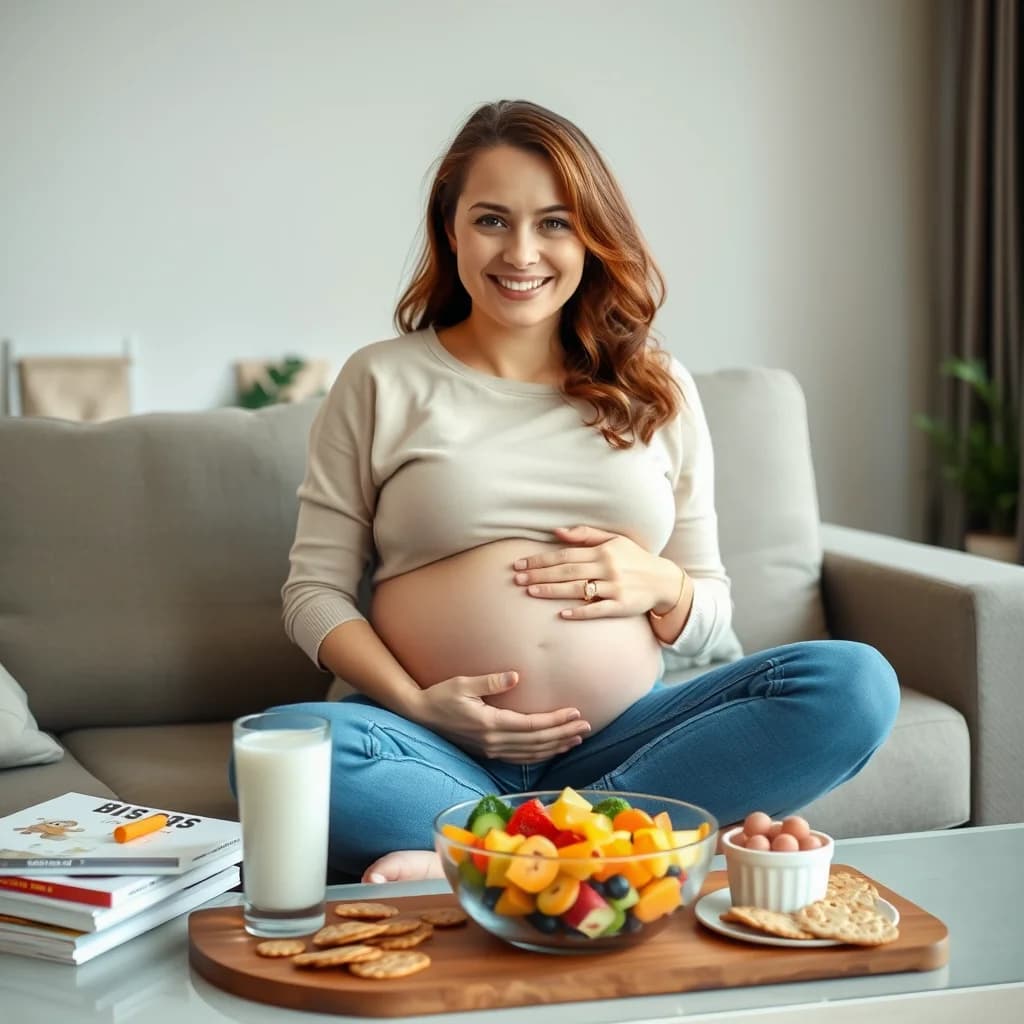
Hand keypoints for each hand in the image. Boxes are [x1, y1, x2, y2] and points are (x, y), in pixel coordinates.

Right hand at [407, 670, 591, 763]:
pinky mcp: (488, 752)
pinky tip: (552, 749)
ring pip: (532, 753)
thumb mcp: (463, 683)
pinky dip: (540, 754)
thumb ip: (490, 681)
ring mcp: (491, 750)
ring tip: (577, 738)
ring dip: (556, 746)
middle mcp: (493, 741)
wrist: (420, 715)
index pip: (532, 725)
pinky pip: (521, 757)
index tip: (576, 713)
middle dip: (564, 734)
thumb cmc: (441, 695)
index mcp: (489, 724)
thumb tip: (516, 676)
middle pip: (537, 742)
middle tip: (587, 727)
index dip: (556, 721)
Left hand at [513, 525, 683, 618]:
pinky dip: (580, 612)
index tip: (521, 563)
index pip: (565, 554)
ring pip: (578, 589)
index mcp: (603, 551)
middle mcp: (607, 568)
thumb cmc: (634, 558)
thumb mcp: (614, 540)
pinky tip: (561, 614)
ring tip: (530, 591)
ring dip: (552, 591)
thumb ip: (585, 534)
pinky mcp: (621, 606)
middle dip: (540, 574)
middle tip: (517, 577)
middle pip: (567, 571)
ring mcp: (614, 588)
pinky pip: (597, 610)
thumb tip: (556, 531)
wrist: (663, 580)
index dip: (541, 559)